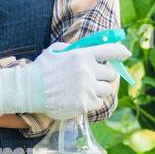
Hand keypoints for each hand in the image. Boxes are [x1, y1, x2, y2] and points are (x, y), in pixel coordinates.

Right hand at [0, 39, 130, 120]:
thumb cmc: (41, 69)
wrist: (29, 89)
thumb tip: (87, 49)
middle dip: (105, 76)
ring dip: (99, 90)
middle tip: (97, 77)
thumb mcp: (56, 51)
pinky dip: (91, 102)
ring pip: (107, 90)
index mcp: (82, 55)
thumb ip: (73, 49)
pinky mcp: (85, 104)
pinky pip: (98, 103)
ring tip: (86, 90)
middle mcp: (88, 71)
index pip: (110, 51)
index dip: (120, 52)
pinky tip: (80, 99)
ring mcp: (87, 89)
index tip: (125, 54)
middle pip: (111, 74)